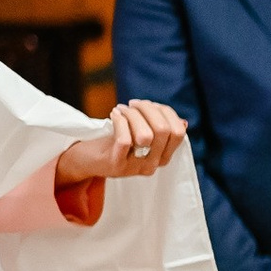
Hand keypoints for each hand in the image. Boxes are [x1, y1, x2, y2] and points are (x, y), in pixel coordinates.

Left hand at [55, 101, 187, 184]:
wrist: (88, 159)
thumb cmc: (116, 141)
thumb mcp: (141, 134)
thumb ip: (160, 128)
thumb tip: (182, 122)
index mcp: (163, 156)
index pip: (178, 132)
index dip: (166, 112)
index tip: (150, 105)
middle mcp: (153, 164)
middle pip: (163, 130)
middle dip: (148, 109)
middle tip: (133, 104)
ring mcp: (135, 167)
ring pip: (145, 135)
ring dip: (133, 115)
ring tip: (122, 109)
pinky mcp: (116, 165)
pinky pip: (124, 140)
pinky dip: (120, 121)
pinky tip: (114, 114)